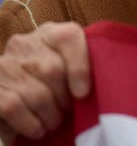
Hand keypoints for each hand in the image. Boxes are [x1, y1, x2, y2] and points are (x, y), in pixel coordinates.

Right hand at [0, 22, 89, 142]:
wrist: (11, 89)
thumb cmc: (49, 83)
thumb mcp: (67, 66)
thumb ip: (83, 66)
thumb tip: (100, 85)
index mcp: (49, 34)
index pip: (69, 36)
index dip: (80, 66)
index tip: (83, 92)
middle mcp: (24, 44)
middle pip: (54, 70)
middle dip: (65, 99)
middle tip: (68, 110)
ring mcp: (5, 65)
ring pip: (38, 95)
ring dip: (51, 116)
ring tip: (54, 122)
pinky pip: (15, 109)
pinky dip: (32, 125)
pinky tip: (37, 129)